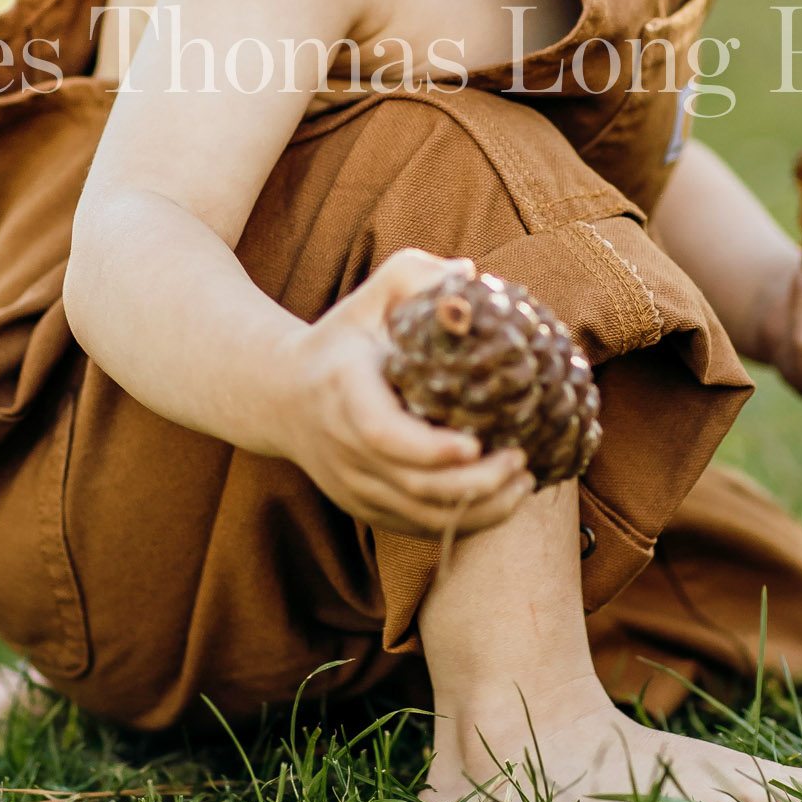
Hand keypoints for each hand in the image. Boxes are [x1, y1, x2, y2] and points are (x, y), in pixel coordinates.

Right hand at [283, 249, 535, 537]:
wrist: (279, 397)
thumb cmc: (338, 343)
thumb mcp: (365, 301)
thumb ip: (411, 276)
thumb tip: (469, 274)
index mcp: (344, 393)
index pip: (382, 434)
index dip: (430, 448)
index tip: (475, 443)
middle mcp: (344, 448)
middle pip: (414, 485)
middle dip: (475, 482)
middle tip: (521, 459)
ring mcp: (352, 485)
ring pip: (421, 516)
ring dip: (479, 507)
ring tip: (523, 481)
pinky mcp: (364, 507)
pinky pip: (418, 527)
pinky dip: (463, 522)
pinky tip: (501, 498)